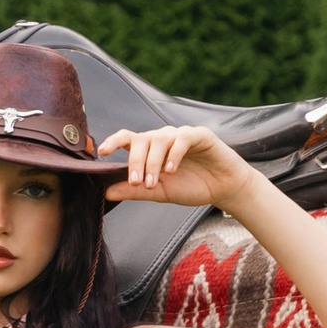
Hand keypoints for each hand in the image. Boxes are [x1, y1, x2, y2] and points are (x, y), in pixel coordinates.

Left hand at [93, 122, 249, 210]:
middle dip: (135, 161)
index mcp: (150, 149)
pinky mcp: (199, 135)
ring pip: (159, 139)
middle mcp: (163, 138)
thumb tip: (107, 192)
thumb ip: (134, 191)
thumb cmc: (191, 187)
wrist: (224, 188)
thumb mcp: (159, 192)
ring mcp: (180, 135)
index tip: (102, 152)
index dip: (113, 142)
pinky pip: (181, 139)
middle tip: (137, 182)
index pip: (128, 138)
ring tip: (154, 182)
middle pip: (141, 140)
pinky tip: (171, 170)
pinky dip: (173, 154)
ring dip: (153, 162)